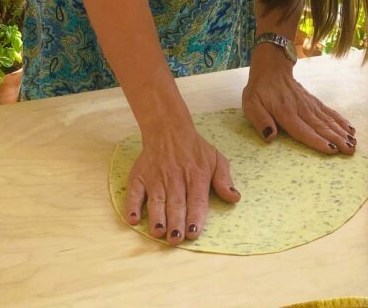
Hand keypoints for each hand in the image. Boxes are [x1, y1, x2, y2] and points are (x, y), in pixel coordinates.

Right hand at [124, 122, 239, 244]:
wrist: (168, 128)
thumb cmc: (195, 149)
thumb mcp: (215, 158)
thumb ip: (224, 180)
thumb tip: (235, 198)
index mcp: (196, 174)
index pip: (196, 199)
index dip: (195, 216)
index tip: (193, 233)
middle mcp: (175, 177)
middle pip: (176, 203)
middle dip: (176, 222)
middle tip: (176, 239)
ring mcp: (155, 177)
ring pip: (157, 200)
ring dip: (157, 217)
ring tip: (158, 232)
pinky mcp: (139, 177)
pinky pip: (134, 193)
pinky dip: (132, 206)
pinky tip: (133, 219)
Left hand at [242, 44, 356, 154]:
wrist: (272, 67)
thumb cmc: (260, 89)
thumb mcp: (251, 104)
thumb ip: (260, 120)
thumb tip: (270, 137)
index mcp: (285, 112)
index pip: (303, 130)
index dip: (317, 141)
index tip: (331, 150)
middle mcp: (301, 108)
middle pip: (320, 127)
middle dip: (336, 139)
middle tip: (350, 151)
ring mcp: (309, 104)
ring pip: (328, 120)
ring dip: (341, 132)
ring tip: (353, 143)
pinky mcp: (314, 101)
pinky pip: (329, 112)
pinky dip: (341, 120)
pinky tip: (350, 128)